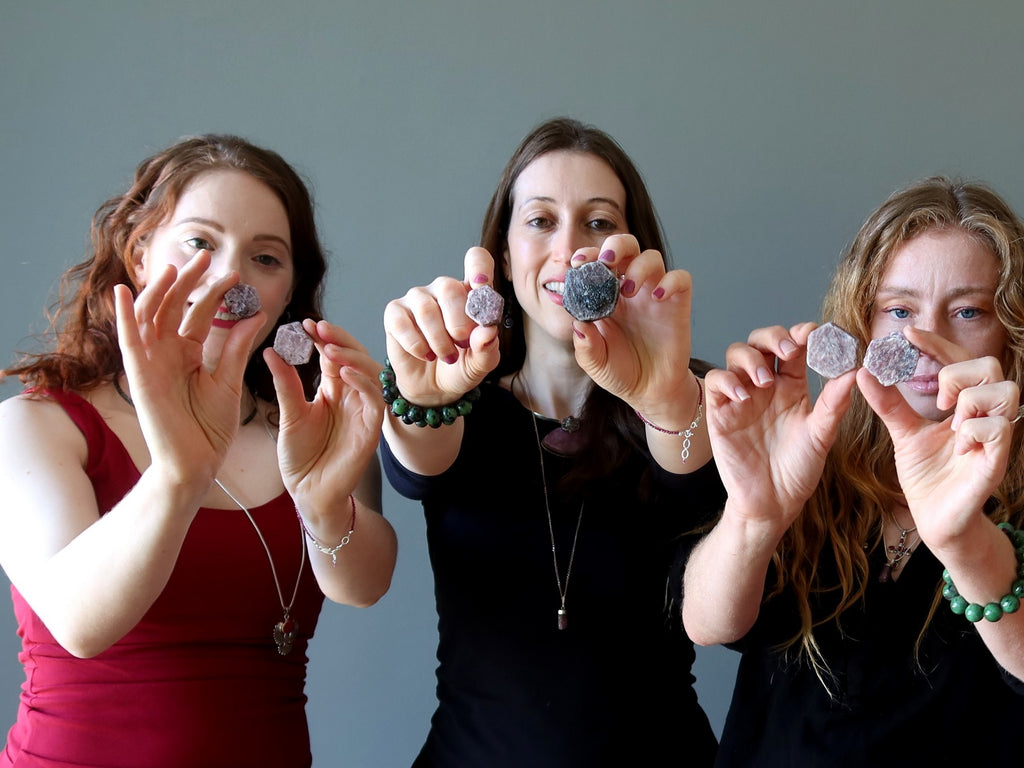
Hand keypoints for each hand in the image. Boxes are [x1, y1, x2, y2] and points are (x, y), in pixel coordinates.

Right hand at [113, 251, 264, 485]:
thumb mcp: (229, 381)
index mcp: (189, 354)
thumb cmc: (210, 428)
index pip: (199, 315)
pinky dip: (122, 316)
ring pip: (150, 316)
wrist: (196, 463)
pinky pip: (127, 341)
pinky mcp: (138, 376)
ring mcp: (151, 363)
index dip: (215, 293)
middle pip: (173, 307)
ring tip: (176, 267)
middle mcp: (167, 354)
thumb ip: (237, 348)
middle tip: (207, 257)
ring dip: (160, 290)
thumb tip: (256, 314)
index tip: (236, 277)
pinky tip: (121, 292)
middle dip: (189, 281)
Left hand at [266, 320, 383, 511]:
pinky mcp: (371, 429)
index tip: (304, 324)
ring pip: (369, 373)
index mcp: (332, 390)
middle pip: (354, 358)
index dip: (322, 338)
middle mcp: (351, 396)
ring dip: (352, 357)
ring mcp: (363, 411)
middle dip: (339, 340)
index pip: (333, 356)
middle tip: (319, 327)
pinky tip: (344, 373)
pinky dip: (363, 383)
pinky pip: (375, 400)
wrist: (308, 492)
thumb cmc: (300, 457)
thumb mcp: (289, 414)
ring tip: (329, 347)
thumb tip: (270, 351)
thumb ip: (286, 384)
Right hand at [382, 247, 500, 405]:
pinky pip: (401, 322)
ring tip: (446, 356)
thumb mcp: (480, 364)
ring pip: (426, 308)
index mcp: (470, 294)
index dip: (478, 267)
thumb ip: (487, 348)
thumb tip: (488, 331)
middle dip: (458, 322)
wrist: (433, 388)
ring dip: (438, 339)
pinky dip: (416, 344)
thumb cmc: (460, 368)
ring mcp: (417, 299)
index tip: (480, 286)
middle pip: (449, 287)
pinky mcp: (395, 314)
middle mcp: (443, 290)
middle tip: (462, 345)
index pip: (476, 260)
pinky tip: (425, 355)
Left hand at [569, 234, 697, 425]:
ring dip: (639, 265)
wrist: (650, 391)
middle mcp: (630, 289)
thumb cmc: (621, 372)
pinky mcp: (677, 304)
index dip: (589, 256)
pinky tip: (659, 296)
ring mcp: (654, 294)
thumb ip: (585, 345)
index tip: (578, 262)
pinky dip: (671, 280)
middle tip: (607, 262)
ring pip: (652, 257)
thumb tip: (578, 323)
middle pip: (627, 247)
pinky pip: (681, 279)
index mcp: (606, 296)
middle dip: (616, 246)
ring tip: (629, 290)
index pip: (597, 263)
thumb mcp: (595, 363)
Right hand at [705, 323, 856, 529]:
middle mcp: (766, 386)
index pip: (795, 347)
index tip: (817, 335)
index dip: (802, 334)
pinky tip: (743, 395)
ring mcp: (742, 396)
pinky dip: (728, 380)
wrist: (772, 502)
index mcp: (793, 386)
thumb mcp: (821, 435)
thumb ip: (834, 403)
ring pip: (737, 354)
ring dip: (751, 358)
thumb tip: (855, 371)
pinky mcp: (720, 411)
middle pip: (762, 341)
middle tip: (788, 349)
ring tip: (764, 381)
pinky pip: (717, 381)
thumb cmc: (798, 470)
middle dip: (773, 336)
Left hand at [859, 353, 1017, 549]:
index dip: (936, 343)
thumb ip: (888, 403)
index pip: (958, 359)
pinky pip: (1000, 427)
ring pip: (1004, 390)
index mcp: (963, 403)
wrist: (934, 518)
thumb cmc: (926, 474)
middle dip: (957, 374)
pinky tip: (958, 447)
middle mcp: (985, 414)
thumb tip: (864, 371)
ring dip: (969, 401)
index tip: (907, 334)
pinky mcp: (999, 459)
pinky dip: (974, 431)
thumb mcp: (902, 432)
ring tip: (950, 425)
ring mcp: (996, 435)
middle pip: (989, 365)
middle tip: (937, 401)